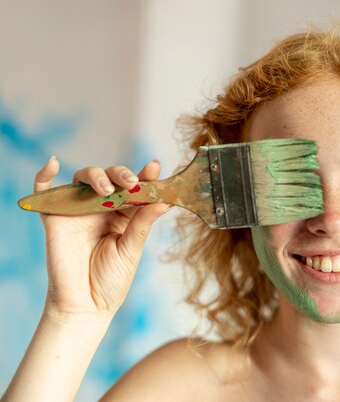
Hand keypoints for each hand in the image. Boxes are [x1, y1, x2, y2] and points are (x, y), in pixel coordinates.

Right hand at [35, 156, 168, 317]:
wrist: (85, 306)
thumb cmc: (111, 280)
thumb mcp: (131, 250)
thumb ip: (143, 223)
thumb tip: (165, 201)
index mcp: (125, 214)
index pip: (135, 188)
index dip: (144, 176)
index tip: (154, 167)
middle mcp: (102, 208)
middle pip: (111, 177)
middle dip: (122, 175)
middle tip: (132, 183)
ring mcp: (78, 210)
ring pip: (84, 179)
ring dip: (96, 176)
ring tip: (107, 190)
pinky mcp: (55, 218)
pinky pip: (45, 192)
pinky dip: (44, 176)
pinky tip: (53, 163)